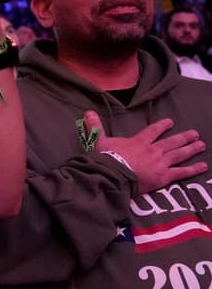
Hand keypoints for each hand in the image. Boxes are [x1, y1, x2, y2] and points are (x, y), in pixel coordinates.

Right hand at [83, 111, 207, 193]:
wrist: (114, 175)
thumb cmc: (107, 159)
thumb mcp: (99, 142)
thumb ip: (95, 127)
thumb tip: (87, 112)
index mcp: (139, 142)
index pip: (152, 131)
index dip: (161, 126)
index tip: (170, 122)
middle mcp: (153, 150)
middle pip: (171, 142)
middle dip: (183, 137)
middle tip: (195, 134)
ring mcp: (161, 163)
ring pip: (179, 154)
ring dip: (191, 149)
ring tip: (201, 144)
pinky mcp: (164, 176)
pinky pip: (181, 172)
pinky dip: (193, 169)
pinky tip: (203, 166)